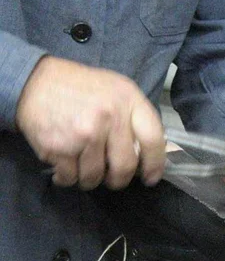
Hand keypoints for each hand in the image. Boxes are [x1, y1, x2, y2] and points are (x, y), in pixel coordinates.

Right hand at [16, 56, 164, 189]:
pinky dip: (68, 177)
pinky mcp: (60, 147)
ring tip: (85, 167)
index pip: (153, 139)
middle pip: (125, 166)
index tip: (151, 177)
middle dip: (120, 179)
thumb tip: (151, 152)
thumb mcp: (117, 91)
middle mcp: (109, 116)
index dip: (156, 164)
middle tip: (114, 179)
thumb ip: (135, 118)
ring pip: (96, 176)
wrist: (33, 81)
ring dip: (91, 179)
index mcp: (128, 100)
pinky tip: (66, 166)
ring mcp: (85, 133)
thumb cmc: (81, 89)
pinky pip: (71, 177)